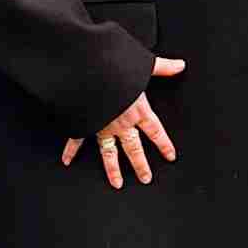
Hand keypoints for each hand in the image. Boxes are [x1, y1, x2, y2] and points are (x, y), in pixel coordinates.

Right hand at [65, 56, 184, 186]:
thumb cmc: (116, 69)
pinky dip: (70, 150)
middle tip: (146, 178)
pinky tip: (67, 160)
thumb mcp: (142, 66)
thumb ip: (162, 67)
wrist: (89, 72)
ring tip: (117, 183)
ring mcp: (102, 125)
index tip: (170, 156)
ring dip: (113, 169)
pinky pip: (77, 140)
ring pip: (109, 152)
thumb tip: (180, 64)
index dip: (164, 144)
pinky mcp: (85, 123)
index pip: (155, 131)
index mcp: (137, 109)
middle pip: (135, 149)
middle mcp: (121, 122)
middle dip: (141, 165)